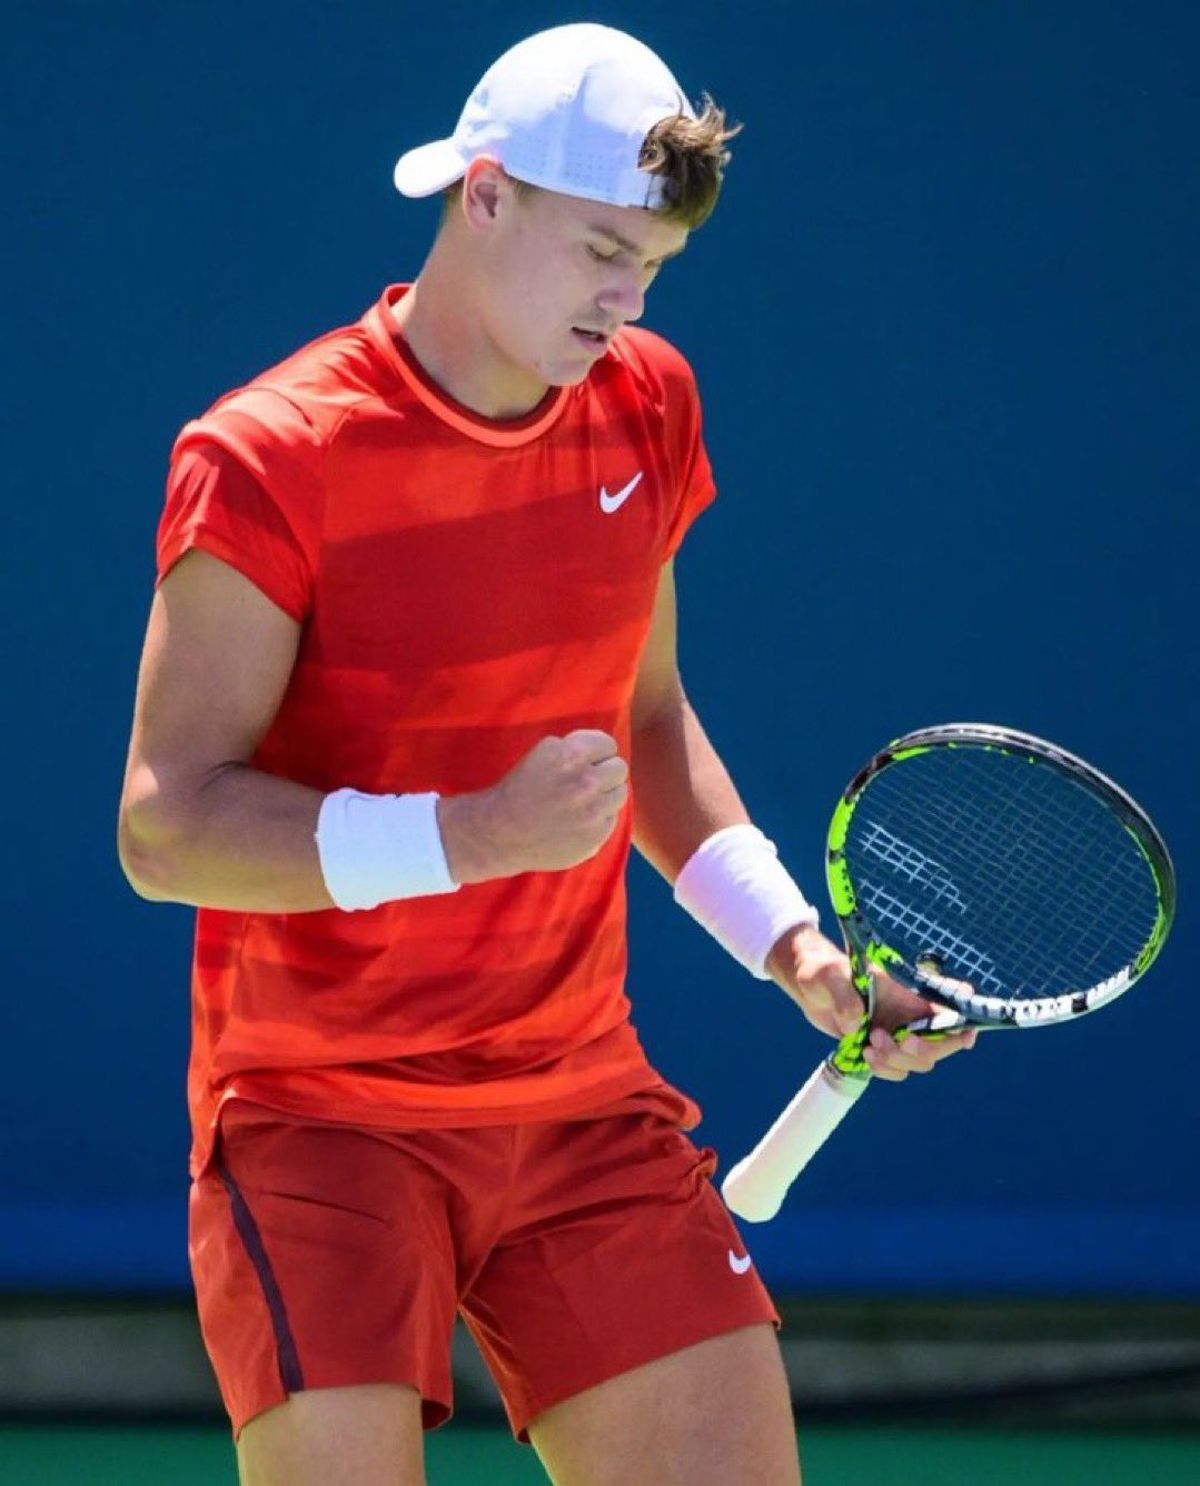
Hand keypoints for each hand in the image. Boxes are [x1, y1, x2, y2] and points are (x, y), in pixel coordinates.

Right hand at [438, 730, 628, 881]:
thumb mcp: (543, 752)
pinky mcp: (594, 838)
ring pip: (620, 794)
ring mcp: (593, 813)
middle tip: (588, 780)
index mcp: (572, 756)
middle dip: (605, 771)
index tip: (588, 759)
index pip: (608, 745)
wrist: (501, 832)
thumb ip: (576, 746)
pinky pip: (611, 819)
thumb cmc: (520, 789)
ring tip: (584, 800)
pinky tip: (578, 819)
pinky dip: (599, 818)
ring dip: (606, 794)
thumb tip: (603, 750)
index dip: (597, 751)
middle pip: (620, 768)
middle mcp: (587, 783)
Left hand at [765, 924, 977, 1081]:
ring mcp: (897, 1032)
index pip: (952, 1004)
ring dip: (898, 1061)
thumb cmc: (822, 970)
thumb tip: (857, 1022)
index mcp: (908, 992)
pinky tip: (865, 1054)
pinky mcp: (882, 1047)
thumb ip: (843, 994)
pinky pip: (897, 1069)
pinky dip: (885, 1069)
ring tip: (870, 1045)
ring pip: (920, 1061)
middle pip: (942, 1043)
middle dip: (923, 1050)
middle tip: (899, 1040)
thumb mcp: (827, 975)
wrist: (808, 986)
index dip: (966, 1021)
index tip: (965, 1037)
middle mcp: (909, 1014)